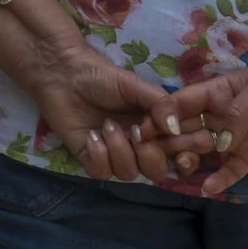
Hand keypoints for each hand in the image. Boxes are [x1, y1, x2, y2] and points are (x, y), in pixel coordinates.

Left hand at [0, 21, 225, 184]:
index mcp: (155, 128)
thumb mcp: (135, 85)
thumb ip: (159, 104)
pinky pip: (104, 173)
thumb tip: (174, 128)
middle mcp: (138, 145)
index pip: (180, 152)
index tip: (177, 144)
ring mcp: (115, 154)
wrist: (63, 74)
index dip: (184, 154)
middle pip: (157, 171)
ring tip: (106, 125)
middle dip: (150, 155)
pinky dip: (99, 156)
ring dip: (120, 150)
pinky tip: (92, 136)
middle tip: (138, 131)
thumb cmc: (101, 76)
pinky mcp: (91, 159)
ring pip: (130, 174)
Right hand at [146, 56, 247, 191]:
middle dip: (167, 141)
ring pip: (200, 152)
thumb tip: (221, 140)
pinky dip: (218, 180)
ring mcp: (231, 139)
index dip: (161, 115)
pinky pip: (229, 171)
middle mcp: (215, 117)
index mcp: (213, 93)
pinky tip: (207, 189)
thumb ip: (238, 111)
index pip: (179, 104)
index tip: (152, 129)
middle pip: (183, 130)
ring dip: (188, 159)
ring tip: (181, 169)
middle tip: (155, 155)